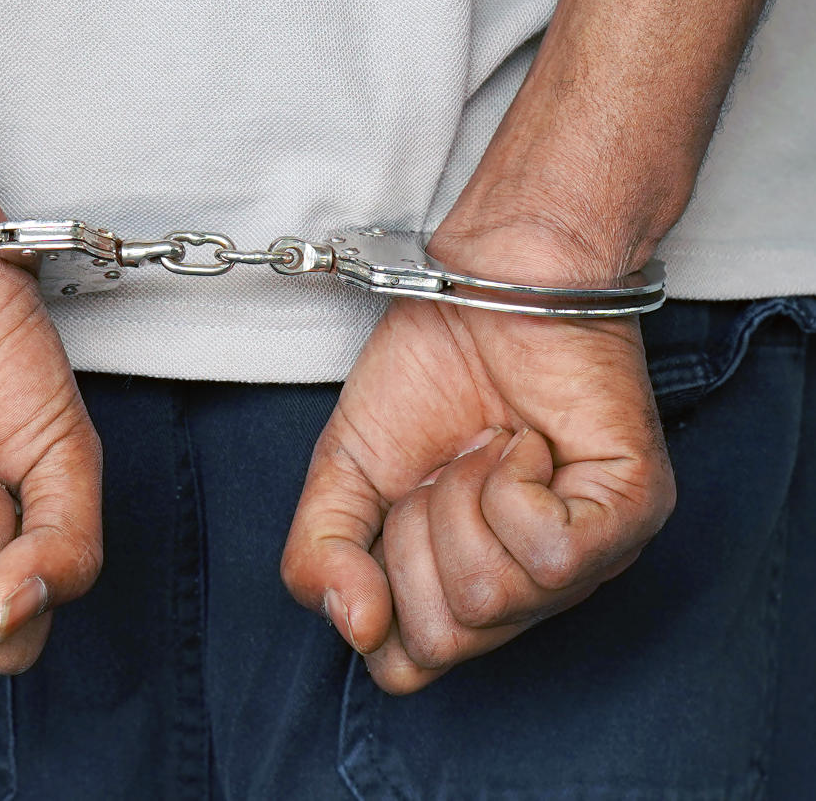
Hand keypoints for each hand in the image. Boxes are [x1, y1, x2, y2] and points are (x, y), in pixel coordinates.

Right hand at [281, 267, 674, 693]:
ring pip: (492, 598)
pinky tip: (525, 443)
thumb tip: (356, 627)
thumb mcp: (341, 475)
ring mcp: (588, 562)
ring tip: (487, 446)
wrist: (485, 284)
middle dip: (416, 537)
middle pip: (443, 640)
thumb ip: (319, 557)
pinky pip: (549, 555)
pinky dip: (511, 485)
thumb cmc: (426, 374)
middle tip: (443, 469)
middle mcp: (529, 593)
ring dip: (463, 500)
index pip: (406, 667)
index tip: (396, 505)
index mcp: (462, 589)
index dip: (376, 589)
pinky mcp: (632, 514)